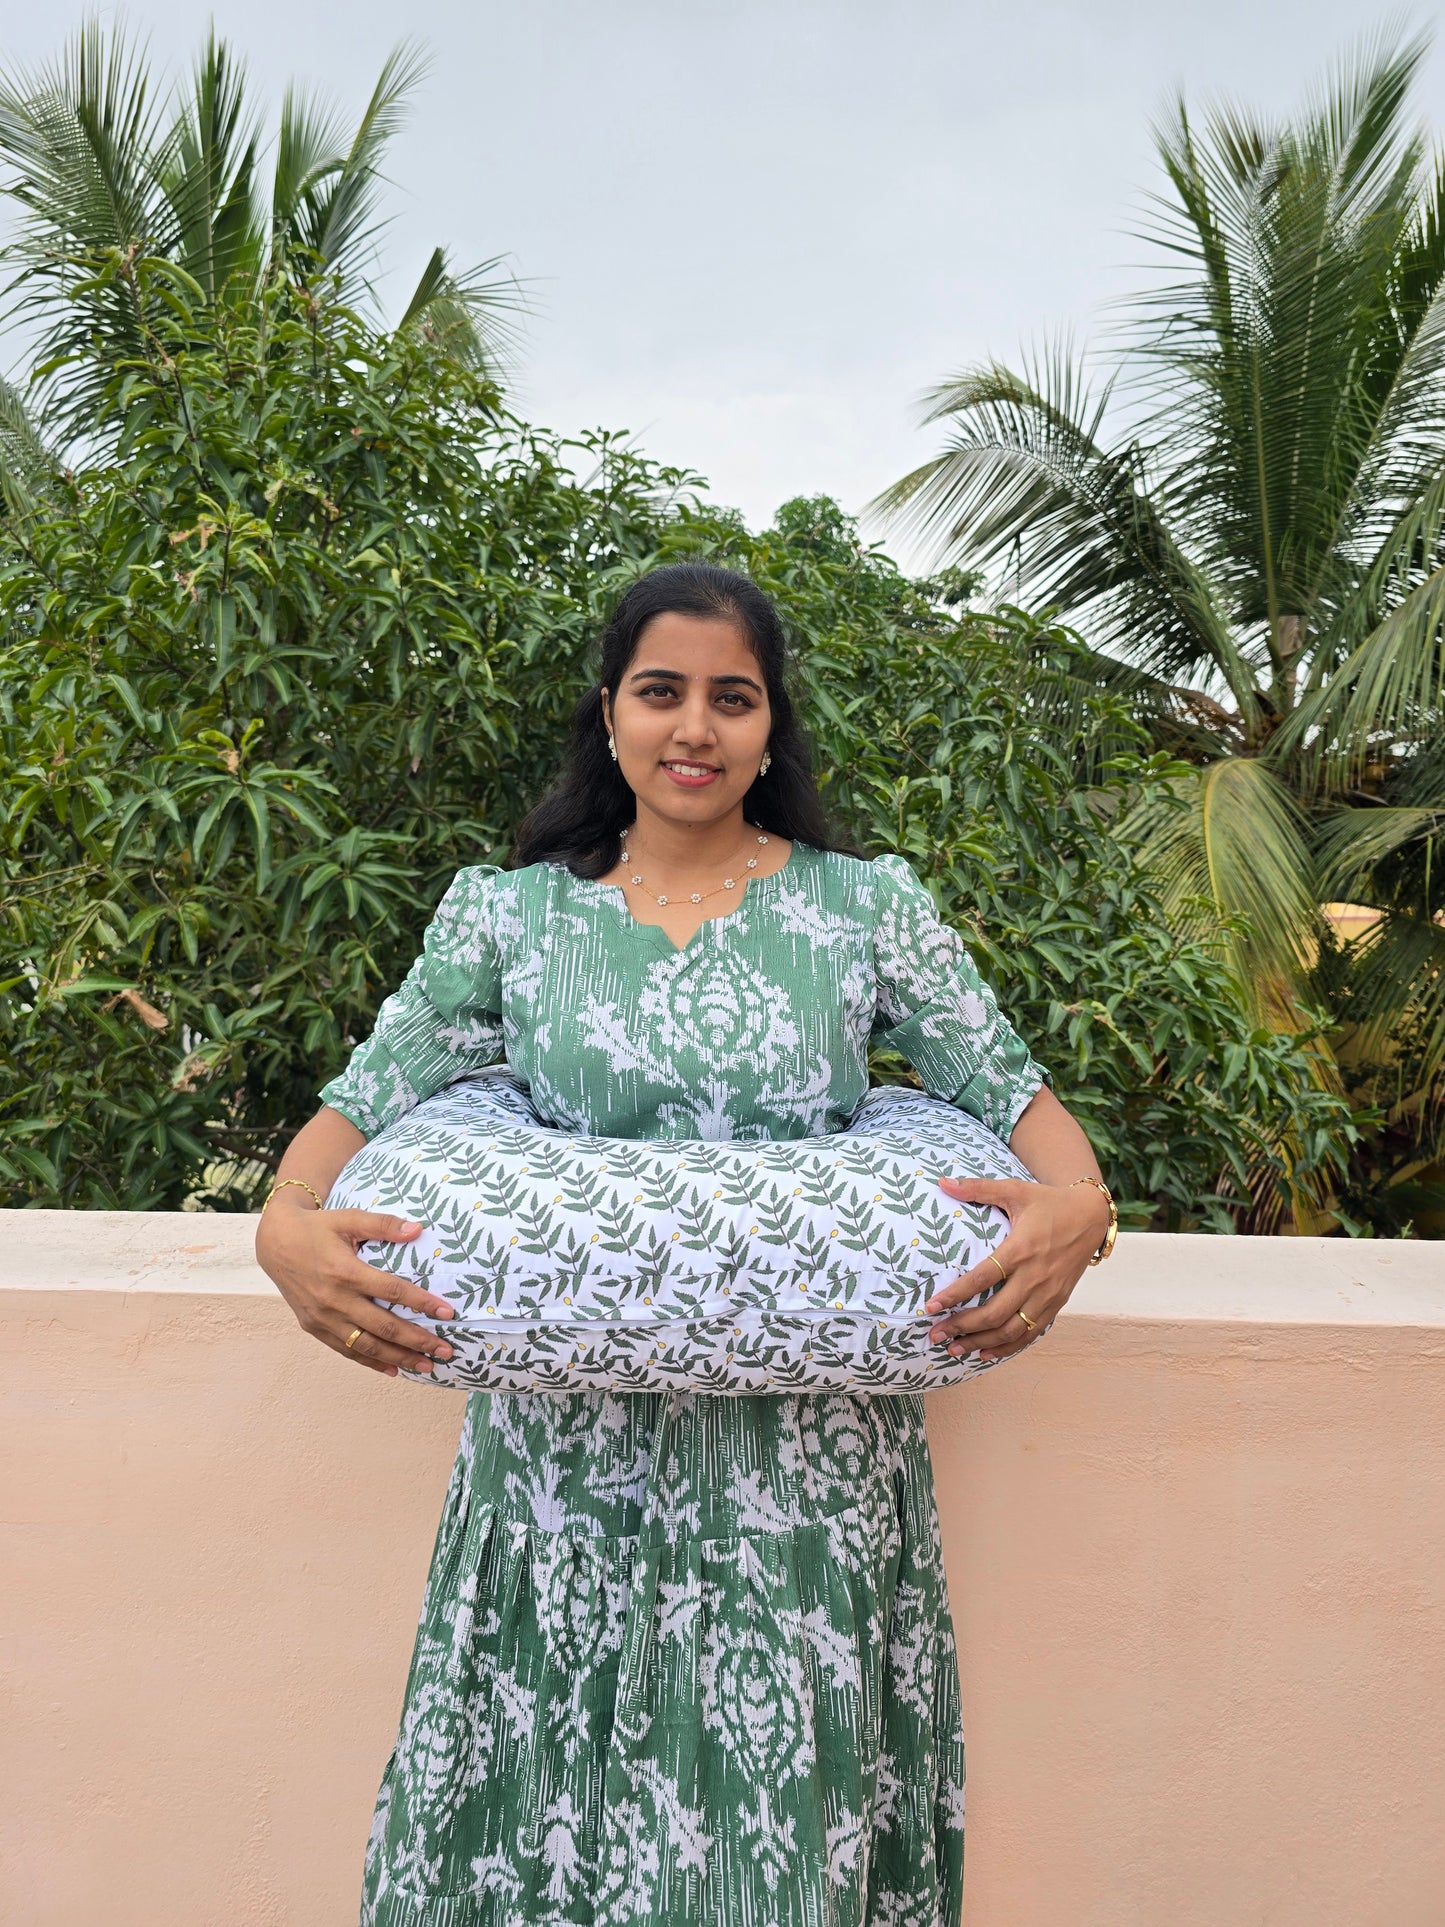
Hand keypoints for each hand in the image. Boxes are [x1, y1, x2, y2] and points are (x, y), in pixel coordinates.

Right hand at [255, 1201, 455, 1376]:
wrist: (275, 1243)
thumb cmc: (317, 1228)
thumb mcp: (348, 1219)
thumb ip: (383, 1224)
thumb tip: (417, 1230)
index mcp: (345, 1271)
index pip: (392, 1291)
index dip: (421, 1303)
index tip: (447, 1313)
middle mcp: (333, 1299)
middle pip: (383, 1326)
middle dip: (417, 1341)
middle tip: (446, 1350)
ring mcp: (322, 1317)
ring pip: (366, 1345)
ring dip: (398, 1358)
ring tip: (426, 1366)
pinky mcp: (313, 1327)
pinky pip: (346, 1349)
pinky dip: (370, 1363)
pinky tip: (393, 1370)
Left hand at [922, 1175, 1109, 1361]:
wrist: (1092, 1216)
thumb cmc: (1049, 1202)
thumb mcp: (1015, 1189)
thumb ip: (978, 1188)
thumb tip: (942, 1181)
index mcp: (1021, 1248)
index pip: (982, 1278)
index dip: (955, 1294)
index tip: (930, 1306)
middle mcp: (1035, 1276)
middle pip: (994, 1312)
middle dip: (961, 1326)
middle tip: (935, 1334)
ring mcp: (1048, 1294)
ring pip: (1012, 1329)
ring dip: (981, 1342)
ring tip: (954, 1349)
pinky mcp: (1057, 1303)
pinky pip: (1031, 1332)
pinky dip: (1007, 1346)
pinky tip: (985, 1352)